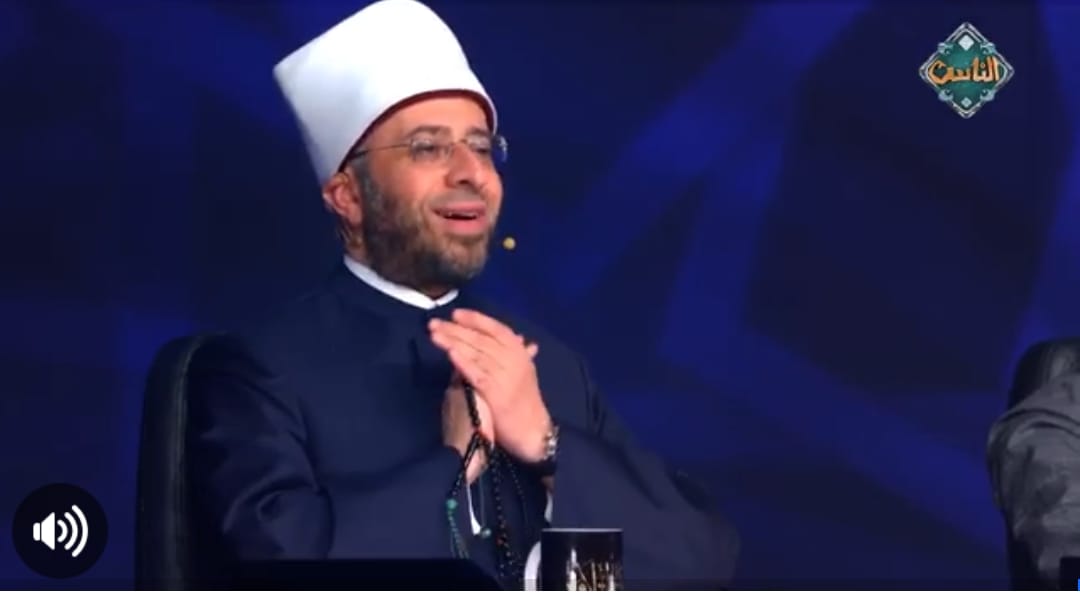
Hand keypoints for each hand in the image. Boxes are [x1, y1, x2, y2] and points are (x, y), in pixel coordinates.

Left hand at [430, 309, 552, 462]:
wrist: (533, 431)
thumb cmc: (525, 402)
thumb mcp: (525, 373)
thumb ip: (519, 354)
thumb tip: (519, 338)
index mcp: (520, 353)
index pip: (497, 329)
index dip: (476, 319)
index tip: (456, 314)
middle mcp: (514, 360)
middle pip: (481, 339)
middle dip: (456, 329)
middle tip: (434, 322)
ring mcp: (505, 375)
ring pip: (476, 353)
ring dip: (454, 342)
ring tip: (435, 334)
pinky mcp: (496, 393)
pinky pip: (477, 373)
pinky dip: (463, 362)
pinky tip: (450, 353)